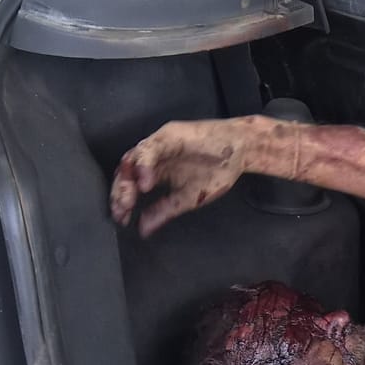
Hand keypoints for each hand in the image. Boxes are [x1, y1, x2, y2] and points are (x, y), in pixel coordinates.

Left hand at [109, 119, 257, 235]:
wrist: (242, 149)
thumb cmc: (218, 170)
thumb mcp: (189, 198)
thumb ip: (165, 211)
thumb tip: (143, 230)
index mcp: (156, 171)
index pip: (131, 185)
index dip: (123, 202)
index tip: (123, 218)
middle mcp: (153, 156)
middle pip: (126, 172)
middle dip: (121, 193)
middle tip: (122, 211)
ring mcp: (159, 144)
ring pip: (133, 159)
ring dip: (129, 180)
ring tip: (129, 200)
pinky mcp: (168, 134)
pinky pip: (150, 149)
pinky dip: (145, 165)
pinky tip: (146, 183)